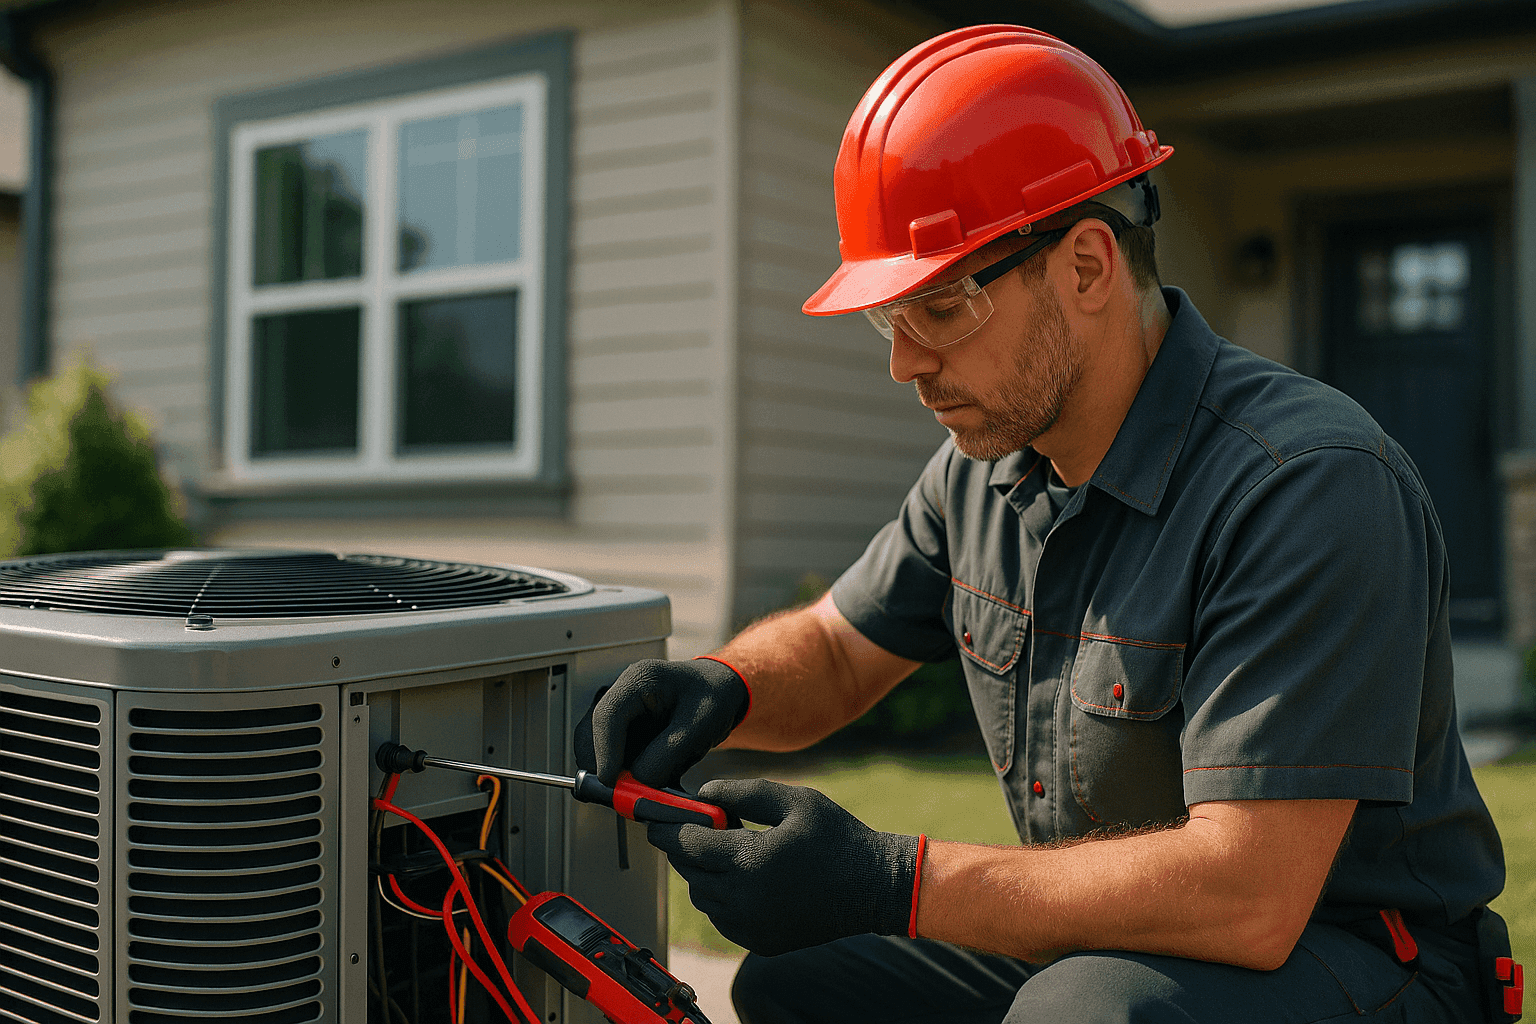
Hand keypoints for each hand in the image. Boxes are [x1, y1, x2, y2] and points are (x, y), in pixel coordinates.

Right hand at [572, 657, 749, 786]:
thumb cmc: (714, 698)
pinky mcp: (624, 734)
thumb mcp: (700, 726)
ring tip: (648, 788)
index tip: (610, 781)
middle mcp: (622, 695)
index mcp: (640, 679)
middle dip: (603, 768)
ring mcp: (621, 715)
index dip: (604, 751)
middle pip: (591, 735)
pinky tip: (652, 783)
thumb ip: (669, 754)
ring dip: (617, 776)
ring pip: (599, 753)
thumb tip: (638, 781)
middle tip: (625, 794)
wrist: (721, 692)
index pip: (607, 715)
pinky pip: (615, 760)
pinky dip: (628, 778)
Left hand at [647, 778, 920, 955]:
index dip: (665, 826)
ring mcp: (751, 927)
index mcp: (749, 861)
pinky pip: (722, 917)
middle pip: (689, 871)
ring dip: (702, 871)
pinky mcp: (760, 942)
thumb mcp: (793, 799)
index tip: (653, 813)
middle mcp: (743, 900)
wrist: (874, 887)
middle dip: (685, 845)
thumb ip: (742, 792)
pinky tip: (743, 875)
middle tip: (695, 824)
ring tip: (727, 848)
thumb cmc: (837, 837)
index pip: (686, 843)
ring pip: (702, 896)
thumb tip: (703, 792)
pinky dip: (721, 896)